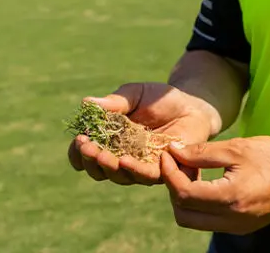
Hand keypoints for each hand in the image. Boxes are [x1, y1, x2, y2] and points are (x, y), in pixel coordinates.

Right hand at [68, 82, 217, 185]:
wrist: (191, 103)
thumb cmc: (160, 99)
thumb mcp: (135, 94)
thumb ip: (115, 101)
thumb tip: (86, 103)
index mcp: (110, 142)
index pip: (87, 155)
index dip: (78, 152)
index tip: (78, 140)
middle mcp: (122, 158)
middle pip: (99, 170)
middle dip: (91, 160)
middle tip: (87, 147)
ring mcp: (141, 166)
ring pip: (120, 176)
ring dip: (109, 167)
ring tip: (103, 155)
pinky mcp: (163, 169)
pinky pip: (147, 175)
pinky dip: (135, 170)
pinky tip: (125, 161)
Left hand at [160, 136, 269, 234]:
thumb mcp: (237, 147)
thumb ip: (202, 152)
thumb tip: (174, 151)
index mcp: (231, 198)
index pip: (184, 194)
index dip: (170, 174)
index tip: (167, 155)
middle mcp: (232, 220)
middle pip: (183, 214)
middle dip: (173, 188)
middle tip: (178, 163)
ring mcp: (237, 227)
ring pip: (194, 221)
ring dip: (185, 197)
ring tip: (192, 170)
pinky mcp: (242, 227)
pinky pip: (209, 221)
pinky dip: (200, 203)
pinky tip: (206, 180)